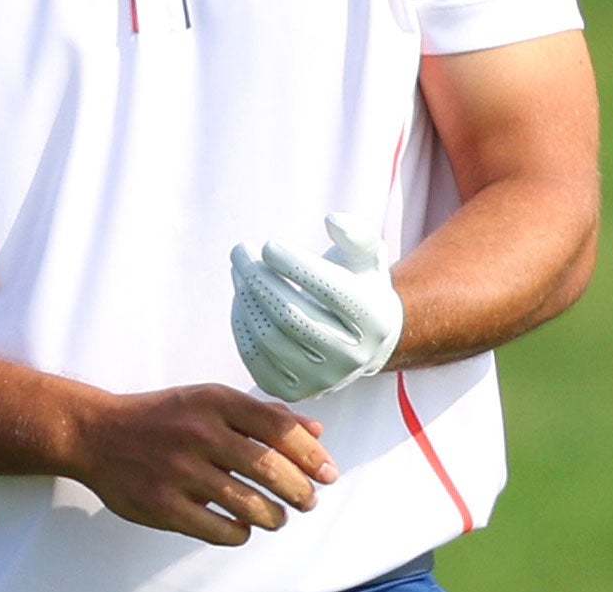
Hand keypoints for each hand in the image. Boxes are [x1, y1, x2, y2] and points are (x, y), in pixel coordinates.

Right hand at [67, 382, 337, 545]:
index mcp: (213, 401)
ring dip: (274, 516)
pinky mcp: (163, 504)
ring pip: (250, 505)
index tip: (328, 473)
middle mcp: (198, 432)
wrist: (96, 433)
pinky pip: (219, 529)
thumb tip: (316, 431)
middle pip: (270, 469)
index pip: (278, 427)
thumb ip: (262, 415)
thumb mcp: (208, 401)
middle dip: (300, 491)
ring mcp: (179, 470)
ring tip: (276, 516)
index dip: (311, 454)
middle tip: (307, 500)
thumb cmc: (160, 417)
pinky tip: (242, 526)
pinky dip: (240, 533)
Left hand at [230, 213, 405, 401]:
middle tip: (240, 250)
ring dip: (245, 297)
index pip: (330, 291)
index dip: (294, 265)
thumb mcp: (366, 256)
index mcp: (373, 321)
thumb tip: (332, 221)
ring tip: (238, 269)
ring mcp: (323, 380)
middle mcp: (352, 358)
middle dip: (258, 278)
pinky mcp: (294, 391)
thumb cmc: (358, 285)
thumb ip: (355, 233)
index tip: (269, 244)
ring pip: (270, 337)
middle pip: (292, 315)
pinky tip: (240, 297)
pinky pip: (255, 358)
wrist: (361, 340)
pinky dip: (241, 324)